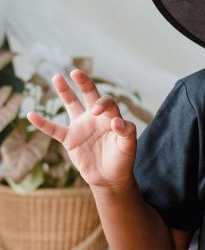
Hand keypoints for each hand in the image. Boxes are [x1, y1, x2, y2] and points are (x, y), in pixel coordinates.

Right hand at [26, 69, 137, 189]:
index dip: (102, 105)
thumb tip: (117, 121)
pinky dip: (42, 123)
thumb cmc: (122, 159)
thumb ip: (126, 132)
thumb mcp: (128, 145)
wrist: (110, 177)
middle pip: (89, 95)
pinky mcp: (70, 139)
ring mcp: (81, 126)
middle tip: (76, 72)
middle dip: (84, 83)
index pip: (107, 103)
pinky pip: (53, 129)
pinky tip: (31, 114)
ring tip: (57, 77)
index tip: (98, 113)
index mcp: (111, 116)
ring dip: (65, 91)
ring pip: (71, 104)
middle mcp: (95, 118)